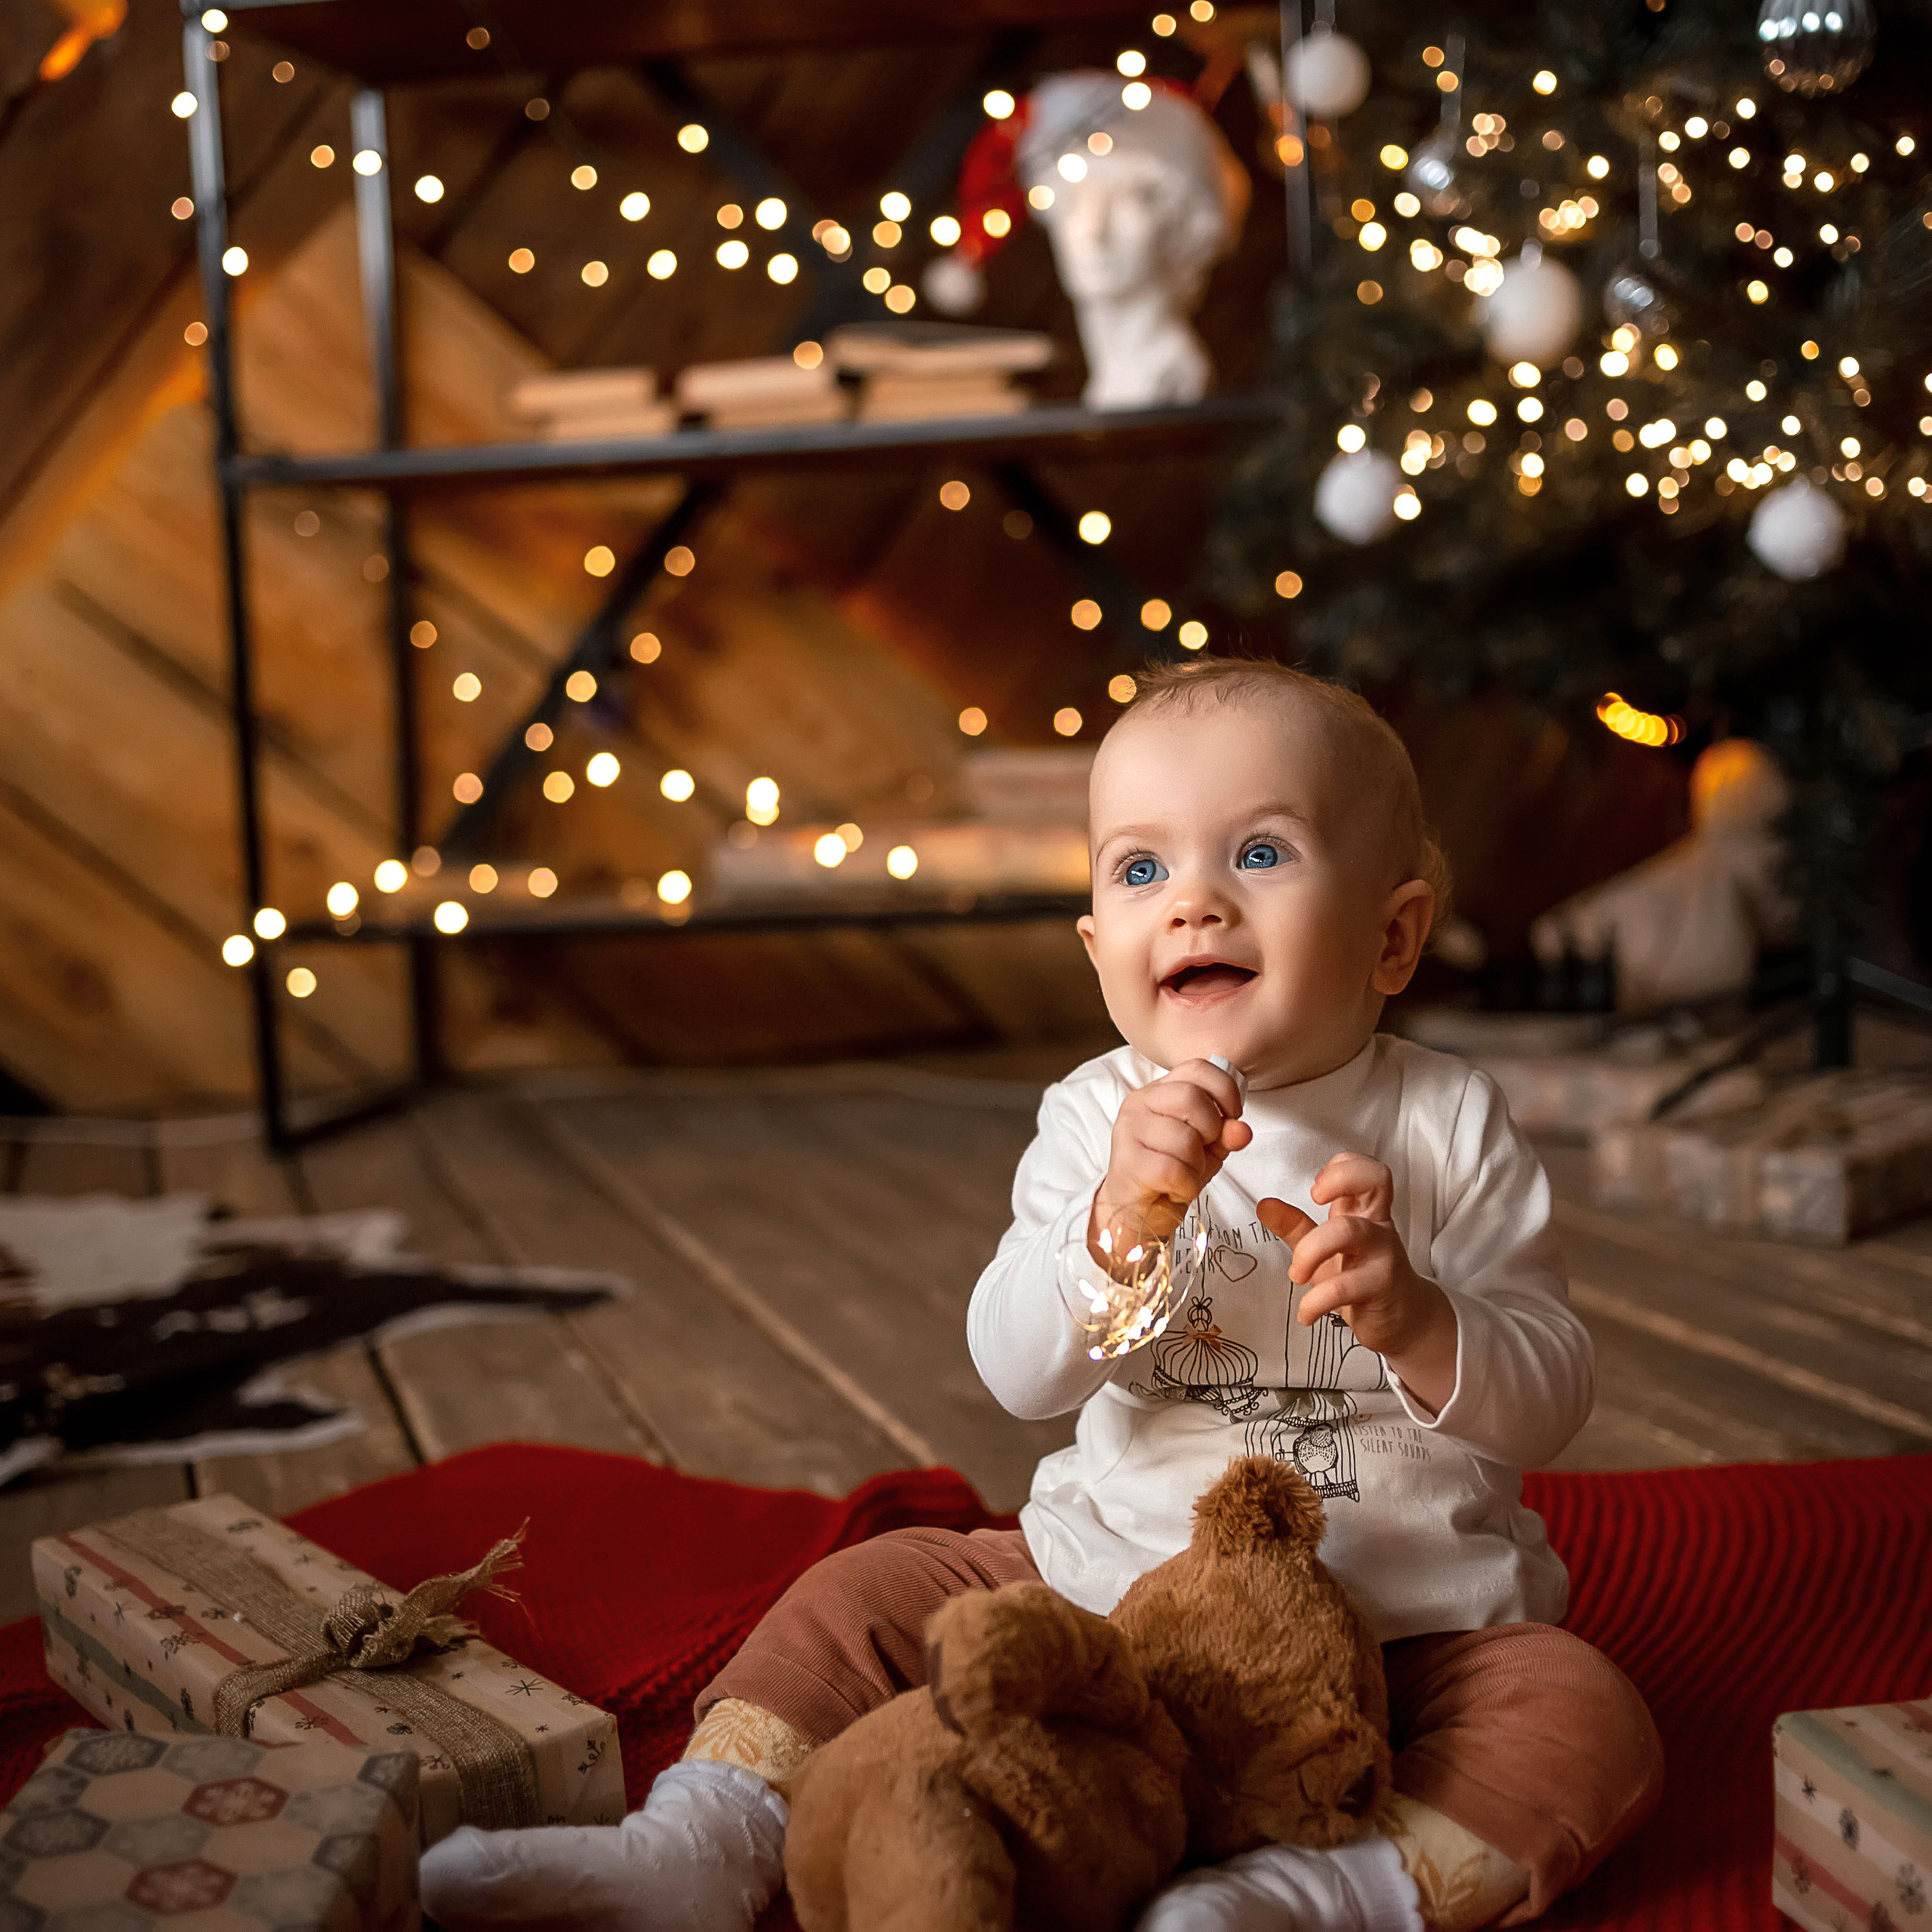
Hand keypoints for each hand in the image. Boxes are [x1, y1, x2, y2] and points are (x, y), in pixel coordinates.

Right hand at [1091, 1060, 1250, 1256]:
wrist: (1136, 1212)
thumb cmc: (1170, 1173)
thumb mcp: (1207, 1149)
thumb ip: (1225, 1134)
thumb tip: (1242, 1130)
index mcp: (1159, 1091)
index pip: (1198, 1067)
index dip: (1225, 1091)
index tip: (1231, 1117)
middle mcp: (1139, 1103)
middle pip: (1191, 1097)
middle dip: (1211, 1129)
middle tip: (1203, 1150)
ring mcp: (1129, 1131)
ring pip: (1184, 1138)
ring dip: (1197, 1165)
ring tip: (1185, 1174)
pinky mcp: (1128, 1162)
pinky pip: (1174, 1169)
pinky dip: (1187, 1186)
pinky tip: (1176, 1189)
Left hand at [1257, 1153, 1457, 1413]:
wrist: (1404, 1320)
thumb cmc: (1366, 1278)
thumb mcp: (1327, 1250)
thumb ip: (1296, 1227)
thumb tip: (1265, 1205)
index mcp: (1366, 1212)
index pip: (1368, 1169)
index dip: (1343, 1166)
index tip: (1317, 1186)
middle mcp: (1377, 1226)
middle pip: (1374, 1180)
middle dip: (1338, 1180)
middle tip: (1314, 1199)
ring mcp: (1384, 1254)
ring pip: (1348, 1231)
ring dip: (1309, 1251)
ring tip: (1297, 1275)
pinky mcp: (1382, 1287)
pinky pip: (1344, 1287)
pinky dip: (1315, 1302)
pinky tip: (1307, 1313)